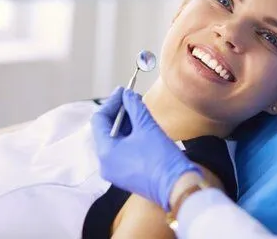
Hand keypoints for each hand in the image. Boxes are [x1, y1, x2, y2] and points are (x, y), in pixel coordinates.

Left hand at [91, 87, 201, 210]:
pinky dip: (128, 137)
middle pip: (105, 130)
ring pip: (114, 140)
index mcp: (105, 152)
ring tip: (138, 109)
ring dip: (125, 124)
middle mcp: (105, 164)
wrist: (176, 186)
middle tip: (132, 97)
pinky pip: (121, 151)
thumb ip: (134, 107)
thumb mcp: (147, 127)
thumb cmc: (161, 157)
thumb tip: (127, 94)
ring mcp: (114, 171)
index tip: (123, 90)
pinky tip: (140, 126)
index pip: (99, 119)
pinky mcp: (125, 175)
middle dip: (119, 112)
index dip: (112, 102)